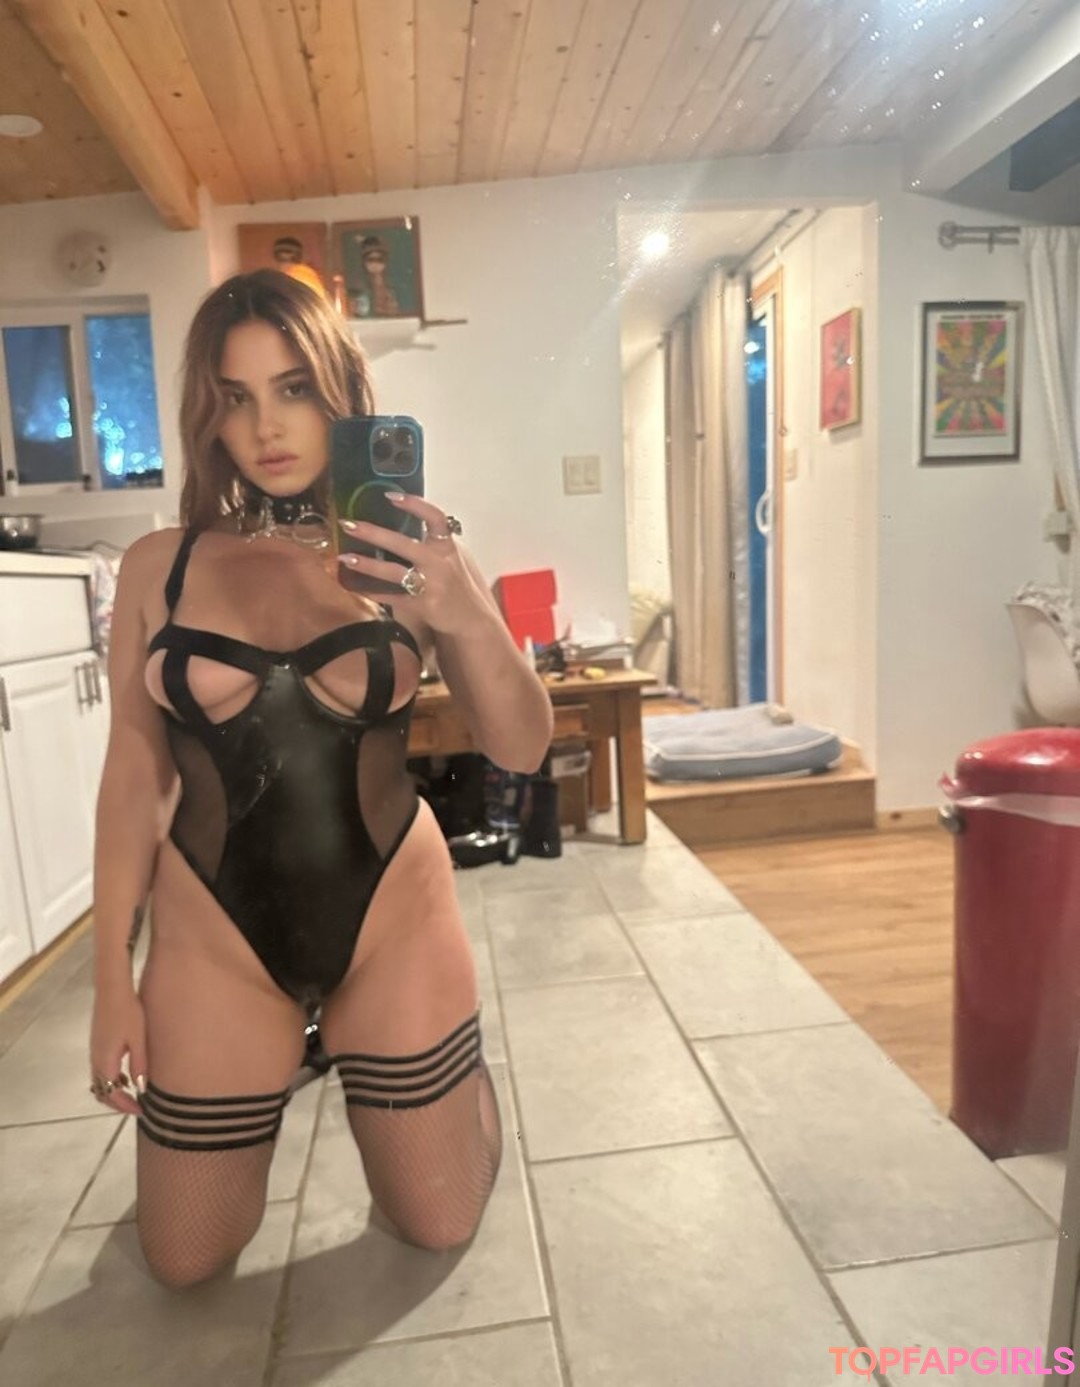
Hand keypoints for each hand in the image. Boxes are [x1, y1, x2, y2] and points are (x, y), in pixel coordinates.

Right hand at [90, 984, 146, 1115]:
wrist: (112, 989)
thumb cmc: (128, 1012)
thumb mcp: (138, 1040)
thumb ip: (139, 1065)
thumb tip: (141, 1088)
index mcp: (105, 1062)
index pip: (111, 1094)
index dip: (125, 1106)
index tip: (141, 1111)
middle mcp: (95, 1060)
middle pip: (102, 1091)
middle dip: (118, 1103)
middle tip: (137, 1106)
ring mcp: (94, 1051)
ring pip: (100, 1081)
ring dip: (114, 1091)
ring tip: (135, 1092)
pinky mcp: (97, 1044)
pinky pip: (101, 1070)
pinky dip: (112, 1079)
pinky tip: (128, 1074)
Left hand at [338, 496, 486, 636]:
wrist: (472, 620)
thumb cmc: (460, 585)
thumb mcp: (454, 557)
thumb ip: (436, 542)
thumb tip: (412, 523)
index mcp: (447, 547)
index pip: (435, 518)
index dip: (414, 505)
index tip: (389, 496)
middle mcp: (439, 563)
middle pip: (402, 544)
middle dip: (372, 533)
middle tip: (347, 524)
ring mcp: (431, 585)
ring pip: (393, 572)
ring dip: (366, 564)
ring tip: (345, 558)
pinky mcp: (423, 605)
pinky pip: (392, 597)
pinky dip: (373, 592)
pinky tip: (355, 588)